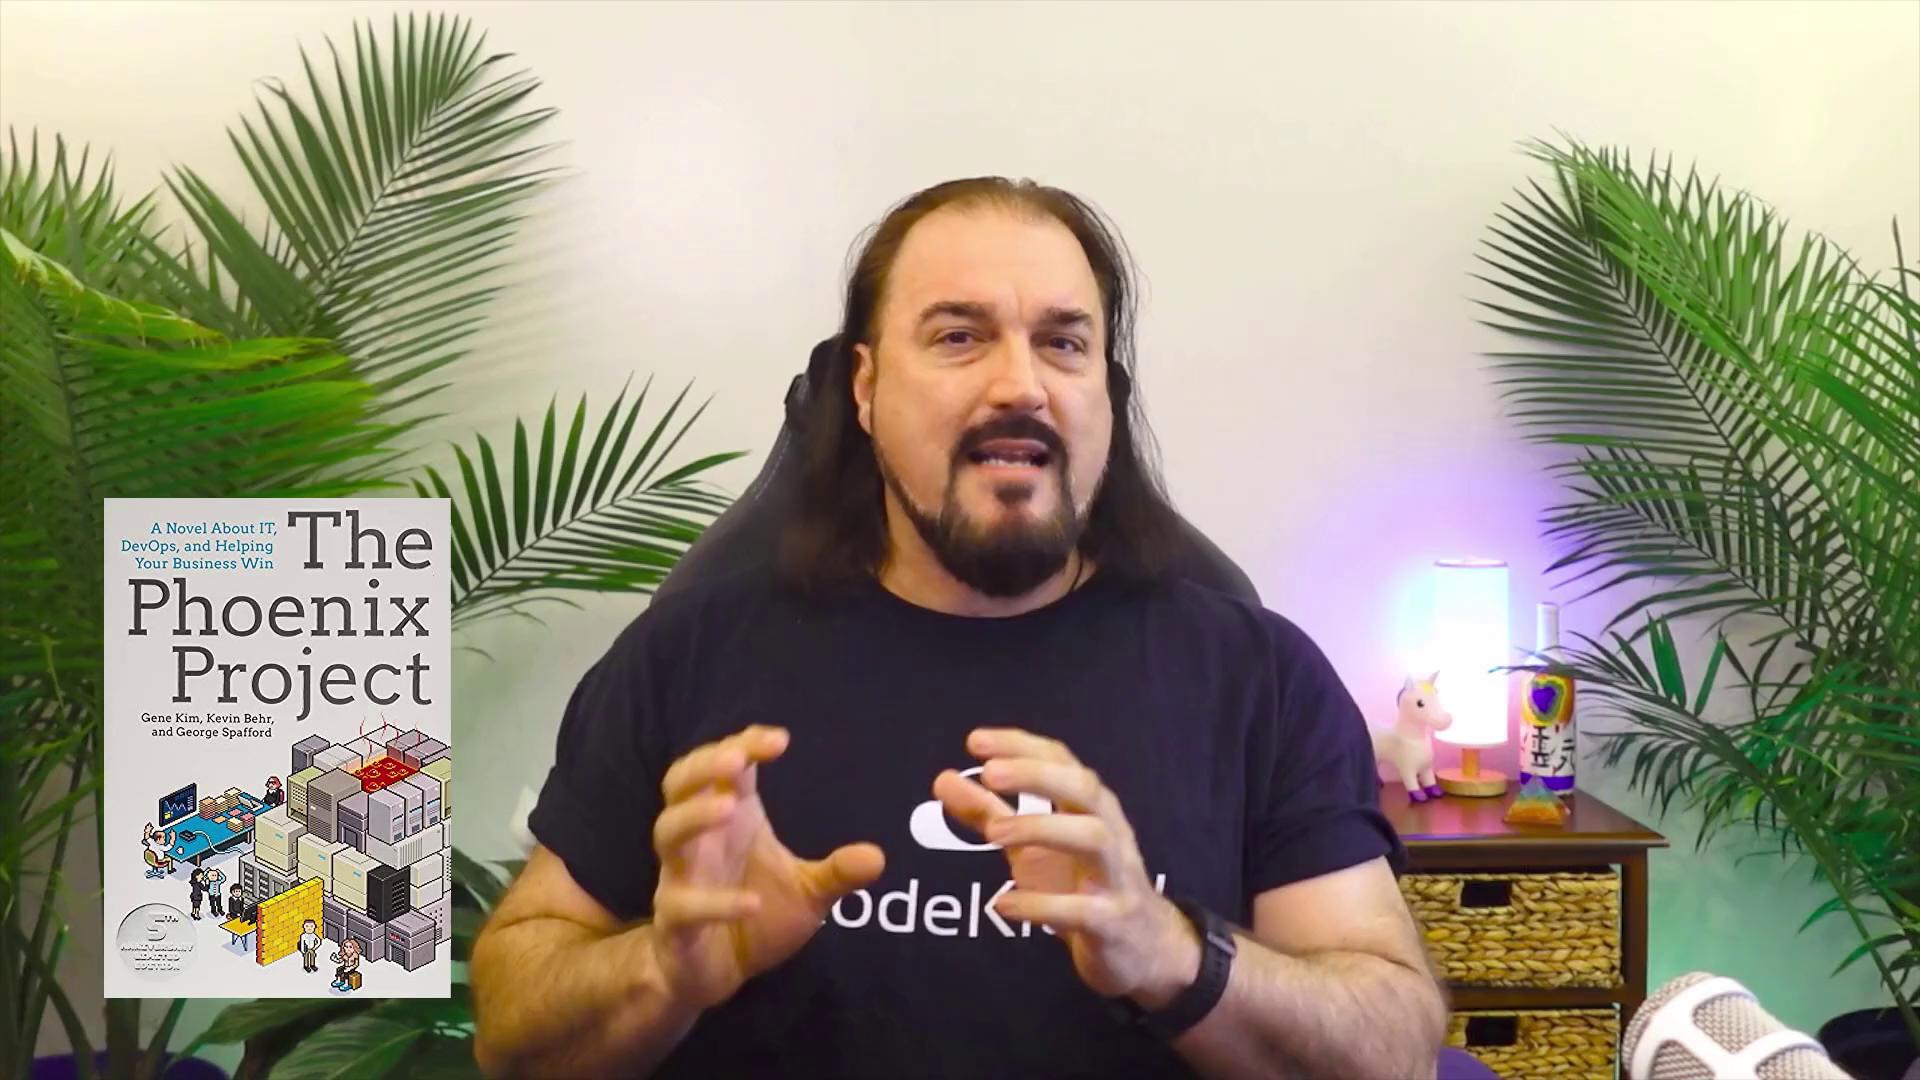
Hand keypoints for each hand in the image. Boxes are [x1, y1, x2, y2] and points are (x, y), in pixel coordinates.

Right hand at [648, 725, 884, 1009]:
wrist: (713, 974)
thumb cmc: (757, 918)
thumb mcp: (807, 894)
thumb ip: (837, 873)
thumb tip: (879, 856)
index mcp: (732, 818)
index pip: (726, 766)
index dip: (745, 745)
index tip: (780, 740)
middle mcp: (699, 839)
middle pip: (680, 783)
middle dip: (704, 766)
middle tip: (735, 759)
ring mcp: (681, 877)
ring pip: (667, 833)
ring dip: (694, 816)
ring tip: (729, 808)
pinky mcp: (674, 921)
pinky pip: (683, 905)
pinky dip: (715, 903)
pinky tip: (751, 903)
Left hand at [932, 728, 1200, 1006]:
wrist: (1142, 948)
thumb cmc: (1082, 885)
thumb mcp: (1031, 846)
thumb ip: (989, 813)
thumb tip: (943, 780)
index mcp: (1089, 807)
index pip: (1061, 761)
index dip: (1021, 746)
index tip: (975, 741)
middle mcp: (1108, 831)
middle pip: (1084, 787)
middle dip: (1037, 775)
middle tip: (989, 773)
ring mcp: (1115, 876)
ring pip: (1093, 837)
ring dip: (1042, 828)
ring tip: (993, 832)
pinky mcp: (1113, 921)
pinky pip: (1083, 910)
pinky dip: (1042, 906)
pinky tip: (1004, 903)